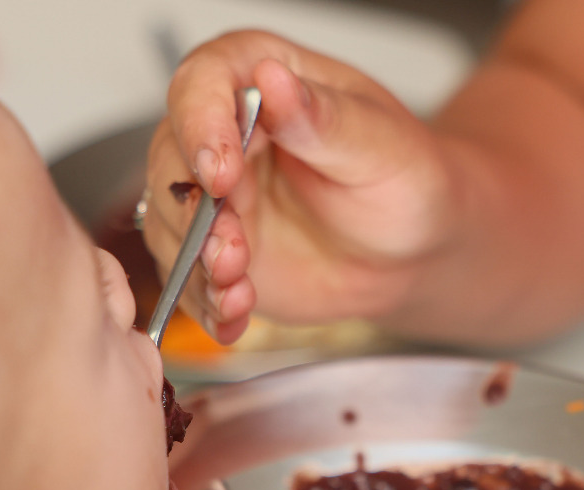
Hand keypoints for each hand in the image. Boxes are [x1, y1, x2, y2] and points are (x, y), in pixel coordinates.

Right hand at [144, 31, 453, 340]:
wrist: (412, 248)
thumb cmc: (403, 180)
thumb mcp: (380, 144)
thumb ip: (323, 118)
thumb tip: (274, 80)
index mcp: (260, 80)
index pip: (203, 83)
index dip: (201, 125)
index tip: (220, 170)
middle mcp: (224, 134)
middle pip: (173, 159)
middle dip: (195, 212)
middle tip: (231, 248)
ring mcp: (214, 197)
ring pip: (171, 224)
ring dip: (197, 264)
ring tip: (237, 289)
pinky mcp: (214, 252)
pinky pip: (189, 278)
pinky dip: (207, 302)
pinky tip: (233, 315)